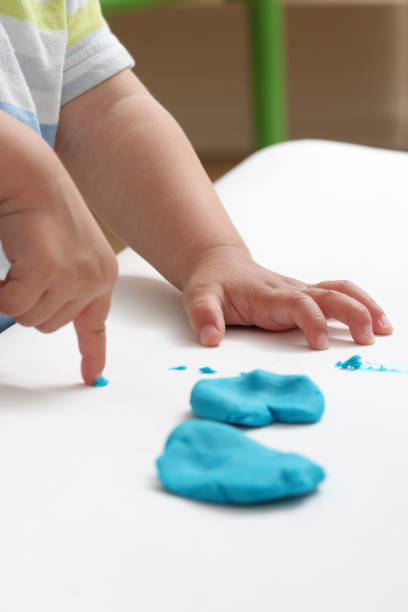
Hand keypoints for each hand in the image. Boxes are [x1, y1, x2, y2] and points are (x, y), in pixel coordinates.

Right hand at [0, 119, 117, 384]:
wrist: (30, 174)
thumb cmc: (40, 208)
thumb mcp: (64, 252)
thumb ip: (63, 286)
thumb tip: (41, 317)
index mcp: (101, 275)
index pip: (96, 324)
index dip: (91, 353)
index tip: (90, 377)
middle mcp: (95, 279)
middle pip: (48, 325)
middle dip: (28, 303)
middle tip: (26, 268)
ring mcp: (75, 277)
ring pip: (31, 318)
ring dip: (15, 295)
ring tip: (21, 260)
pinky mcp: (49, 272)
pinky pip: (14, 306)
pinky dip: (1, 292)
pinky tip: (9, 264)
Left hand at [182, 246, 392, 348]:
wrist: (219, 265)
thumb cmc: (212, 283)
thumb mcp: (199, 297)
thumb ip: (204, 316)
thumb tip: (211, 339)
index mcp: (268, 294)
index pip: (298, 304)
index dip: (312, 321)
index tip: (320, 344)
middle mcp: (290, 290)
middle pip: (330, 295)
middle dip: (353, 314)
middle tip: (368, 338)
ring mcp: (300, 291)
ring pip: (340, 291)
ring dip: (364, 306)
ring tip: (385, 328)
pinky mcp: (305, 295)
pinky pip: (338, 295)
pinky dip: (360, 304)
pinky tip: (376, 320)